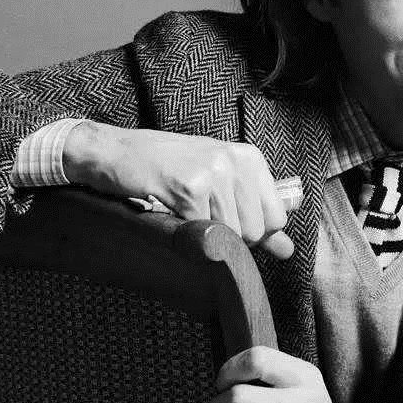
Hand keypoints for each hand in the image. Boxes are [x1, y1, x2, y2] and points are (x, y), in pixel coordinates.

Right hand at [63, 121, 293, 259]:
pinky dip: (183, 233)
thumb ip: (254, 216)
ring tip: (181, 210)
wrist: (114, 152)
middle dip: (227, 238)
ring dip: (202, 236)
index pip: (276, 218)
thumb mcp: (216, 184)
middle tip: (196, 215)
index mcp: (248, 157)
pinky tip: (168, 210)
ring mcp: (214, 171)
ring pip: (230, 237)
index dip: (251, 232)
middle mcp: (235, 160)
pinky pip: (202, 233)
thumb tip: (287, 250)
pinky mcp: (189, 186)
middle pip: (255, 232)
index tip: (224, 220)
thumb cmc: (163, 168)